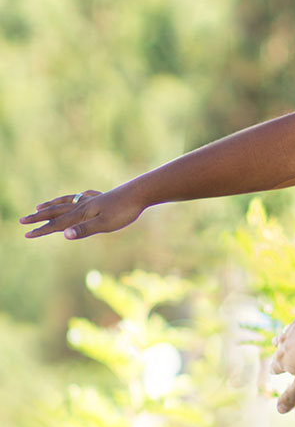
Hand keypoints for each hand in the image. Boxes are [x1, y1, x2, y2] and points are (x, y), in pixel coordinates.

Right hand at [20, 187, 145, 239]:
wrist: (141, 192)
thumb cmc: (124, 210)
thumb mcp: (105, 224)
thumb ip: (84, 230)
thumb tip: (63, 234)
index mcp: (82, 213)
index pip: (57, 224)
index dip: (42, 230)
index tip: (26, 235)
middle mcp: (84, 204)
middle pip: (56, 211)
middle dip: (39, 217)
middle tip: (22, 220)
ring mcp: (93, 199)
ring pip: (67, 201)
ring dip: (52, 205)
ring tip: (40, 206)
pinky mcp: (103, 196)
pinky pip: (82, 196)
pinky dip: (73, 197)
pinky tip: (78, 196)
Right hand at [270, 312, 294, 413]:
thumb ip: (291, 395)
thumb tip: (279, 411)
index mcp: (281, 359)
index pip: (274, 367)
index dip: (277, 370)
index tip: (277, 372)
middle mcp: (283, 342)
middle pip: (278, 348)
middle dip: (280, 353)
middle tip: (283, 356)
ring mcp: (294, 327)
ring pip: (287, 333)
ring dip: (288, 337)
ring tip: (290, 340)